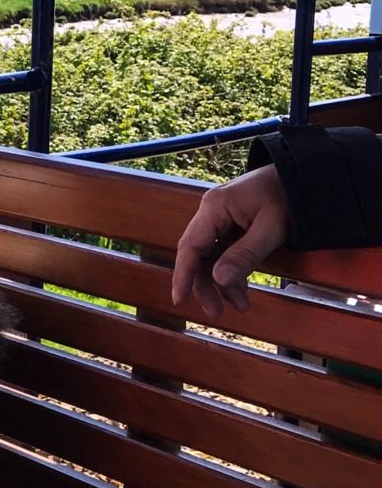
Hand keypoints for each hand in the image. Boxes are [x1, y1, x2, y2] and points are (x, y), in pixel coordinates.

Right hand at [173, 164, 290, 316]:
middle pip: (198, 254)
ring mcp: (220, 218)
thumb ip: (245, 254)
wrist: (306, 174)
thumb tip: (218, 280)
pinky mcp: (232, 224)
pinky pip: (224, 251)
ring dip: (222, 282)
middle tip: (216, 313)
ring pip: (211, 256)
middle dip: (205, 285)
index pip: (190, 245)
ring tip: (241, 306)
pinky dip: (232, 271)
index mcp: (213, 207)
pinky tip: (242, 290)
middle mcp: (210, 212)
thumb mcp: (271, 228)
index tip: (180, 299)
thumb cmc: (289, 197)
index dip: (183, 274)